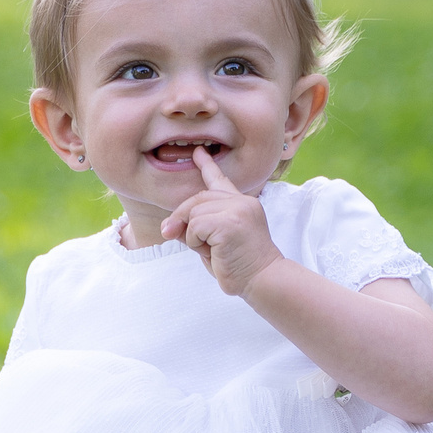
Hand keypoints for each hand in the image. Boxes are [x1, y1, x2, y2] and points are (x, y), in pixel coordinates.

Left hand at [160, 146, 284, 295]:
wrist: (263, 279)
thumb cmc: (239, 265)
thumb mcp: (213, 242)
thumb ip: (195, 228)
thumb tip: (168, 225)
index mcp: (241, 204)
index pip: (221, 180)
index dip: (207, 166)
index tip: (198, 153)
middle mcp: (241, 201)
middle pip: (197, 199)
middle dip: (181, 218)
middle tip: (175, 235)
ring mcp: (238, 209)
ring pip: (193, 213)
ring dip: (193, 237)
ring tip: (212, 250)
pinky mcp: (230, 222)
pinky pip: (195, 226)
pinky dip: (195, 242)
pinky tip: (213, 252)